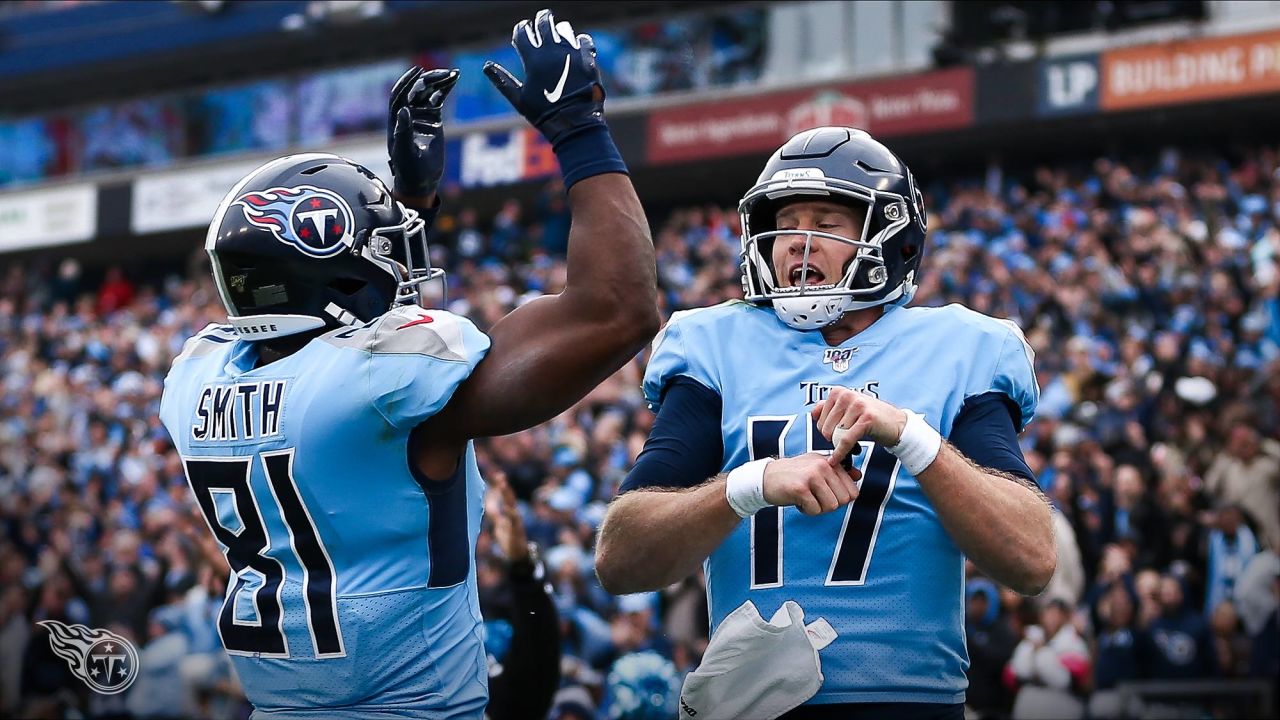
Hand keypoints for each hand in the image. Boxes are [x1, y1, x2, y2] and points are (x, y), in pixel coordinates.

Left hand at [387, 66, 458, 201]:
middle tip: (444, 74)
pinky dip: (445, 88)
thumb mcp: (404, 151)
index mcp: (396, 119)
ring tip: (453, 74)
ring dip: (438, 81)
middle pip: (416, 90)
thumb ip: (403, 131)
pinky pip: (438, 98)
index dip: (407, 81)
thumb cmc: (409, 169)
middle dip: (429, 80)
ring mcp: (420, 115)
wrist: (421, 180)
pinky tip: (454, 79)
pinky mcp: (433, 118)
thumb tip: (404, 110)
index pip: (399, 95)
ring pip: (427, 91)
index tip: (418, 71)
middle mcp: (407, 114)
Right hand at [483, 9, 603, 144]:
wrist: (575, 123)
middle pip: (545, 23)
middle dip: (541, 19)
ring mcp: (571, 53)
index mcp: (533, 60)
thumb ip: (502, 81)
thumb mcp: (519, 100)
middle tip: (542, 18)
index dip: (521, 29)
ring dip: (560, 30)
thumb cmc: (545, 115)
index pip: (522, 32)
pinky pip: (583, 39)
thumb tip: (486, 66)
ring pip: (564, 29)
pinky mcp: (587, 58)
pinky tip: (576, 46)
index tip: (522, 29)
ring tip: (559, 36)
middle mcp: (552, 51)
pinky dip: (579, 41)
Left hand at [486, 471, 529, 561]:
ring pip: (512, 506)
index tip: (497, 475)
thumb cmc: (508, 537)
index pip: (505, 497)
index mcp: (509, 513)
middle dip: (505, 488)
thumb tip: (487, 503)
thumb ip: (495, 513)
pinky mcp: (517, 531)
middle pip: (510, 499)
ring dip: (508, 496)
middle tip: (500, 477)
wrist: (517, 553)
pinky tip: (509, 508)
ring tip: (503, 486)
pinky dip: (512, 514)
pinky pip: (515, 522)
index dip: (501, 487)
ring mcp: (516, 522)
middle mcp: (514, 515)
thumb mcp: (499, 523)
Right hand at [761, 453, 859, 515]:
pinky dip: (806, 511)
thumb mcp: (816, 468)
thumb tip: (859, 476)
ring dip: (817, 508)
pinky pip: (815, 510)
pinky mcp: (801, 488)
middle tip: (814, 498)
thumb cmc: (793, 475)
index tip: (824, 494)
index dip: (839, 499)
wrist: (765, 478)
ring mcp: (812, 476)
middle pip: (843, 500)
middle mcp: (823, 466)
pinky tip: (797, 501)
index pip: (853, 491)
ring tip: (805, 499)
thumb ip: (838, 472)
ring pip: (831, 506)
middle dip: (829, 505)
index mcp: (829, 462)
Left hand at [811, 387, 907, 466]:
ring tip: (854, 443)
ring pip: (835, 435)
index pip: (817, 418)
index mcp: (838, 392)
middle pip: (825, 428)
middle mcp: (846, 395)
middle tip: (847, 440)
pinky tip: (837, 460)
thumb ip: (829, 409)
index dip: (825, 431)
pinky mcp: (866, 419)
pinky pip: (846, 441)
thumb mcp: (848, 410)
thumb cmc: (869, 419)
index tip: (836, 434)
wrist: (897, 424)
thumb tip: (813, 413)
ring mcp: (857, 405)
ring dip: (842, 446)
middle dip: (833, 439)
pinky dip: (840, 453)